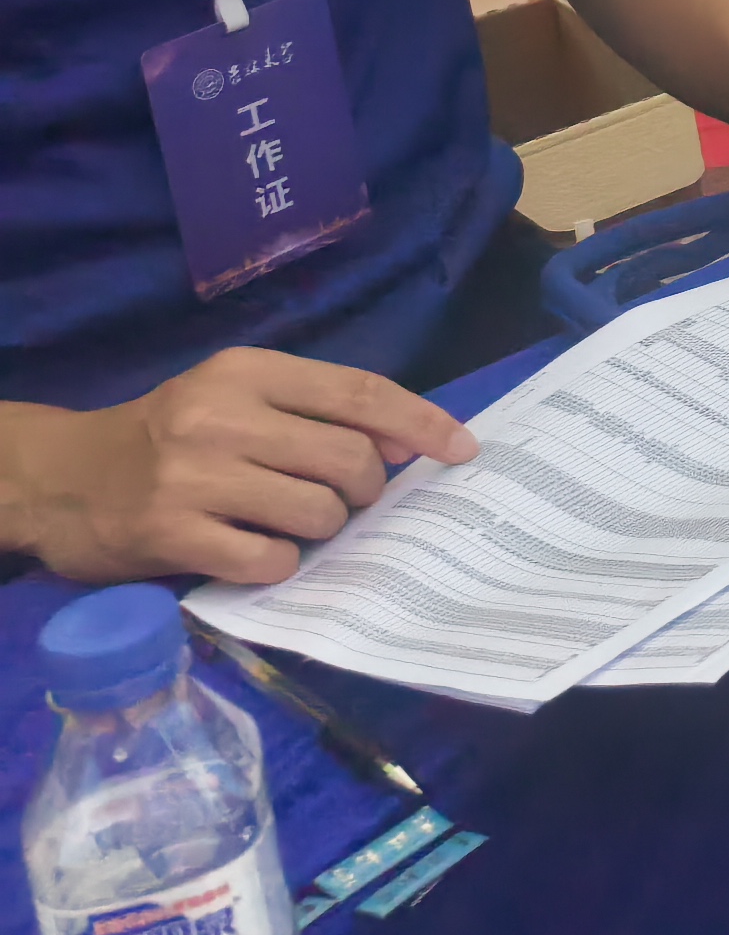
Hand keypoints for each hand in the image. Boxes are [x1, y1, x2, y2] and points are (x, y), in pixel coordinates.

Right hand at [0, 352, 476, 585]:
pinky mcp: (172, 533)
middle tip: (346, 500)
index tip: (463, 450)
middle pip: (350, 457)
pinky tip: (258, 553)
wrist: (60, 478)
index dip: (422, 422)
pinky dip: (281, 564)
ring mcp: (193, 476)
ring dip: (325, 529)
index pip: (360, 393)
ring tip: (294, 524)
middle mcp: (221, 416)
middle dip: (366, 488)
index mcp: (246, 371)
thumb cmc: (167, 438)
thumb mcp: (235, 400)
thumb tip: (413, 442)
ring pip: (318, 511)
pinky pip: (271, 559)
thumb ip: (317, 411)